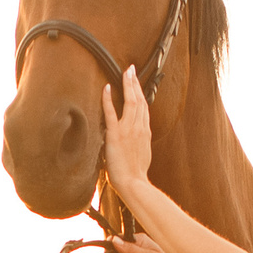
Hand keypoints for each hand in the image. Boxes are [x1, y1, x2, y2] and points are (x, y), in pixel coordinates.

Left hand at [99, 66, 152, 191]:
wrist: (134, 183)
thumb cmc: (136, 175)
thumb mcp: (142, 155)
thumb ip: (139, 142)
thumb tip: (135, 138)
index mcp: (145, 132)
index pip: (144, 107)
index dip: (141, 92)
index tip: (138, 82)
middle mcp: (139, 127)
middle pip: (139, 100)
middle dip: (135, 83)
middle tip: (131, 69)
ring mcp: (128, 130)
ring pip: (130, 102)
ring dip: (127, 85)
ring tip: (125, 72)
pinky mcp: (116, 135)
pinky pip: (111, 113)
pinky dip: (109, 99)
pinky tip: (107, 88)